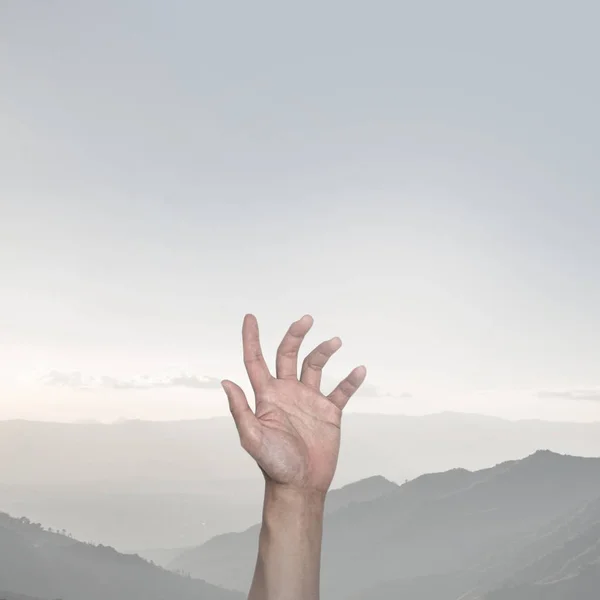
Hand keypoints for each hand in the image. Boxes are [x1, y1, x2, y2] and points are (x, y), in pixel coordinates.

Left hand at [222, 314, 366, 494]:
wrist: (300, 485)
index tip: (250, 317)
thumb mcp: (253, 438)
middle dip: (295, 335)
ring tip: (335, 341)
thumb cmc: (274, 465)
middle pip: (289, 354)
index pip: (256, 360)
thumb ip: (241, 410)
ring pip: (316, 366)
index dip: (251, 338)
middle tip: (306, 320)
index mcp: (267, 396)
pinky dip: (351, 381)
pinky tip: (359, 370)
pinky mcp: (329, 412)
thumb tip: (226, 381)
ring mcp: (309, 400)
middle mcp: (287, 392)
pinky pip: (342, 391)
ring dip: (324, 351)